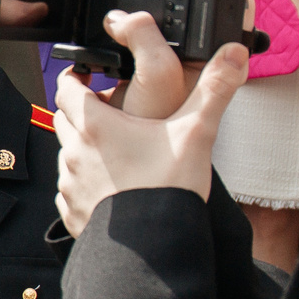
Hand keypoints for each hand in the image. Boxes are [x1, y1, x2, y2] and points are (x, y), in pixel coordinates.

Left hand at [52, 11, 249, 235]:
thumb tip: (234, 53)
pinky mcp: (72, 211)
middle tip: (104, 109)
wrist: (153, 245)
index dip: (74, 77)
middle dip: (80, 111)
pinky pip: (71, 189)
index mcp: (95, 126)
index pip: (66, 88)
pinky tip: (110, 187)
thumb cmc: (168, 187)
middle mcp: (74, 152)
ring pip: (68, 155)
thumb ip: (214, 89)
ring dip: (84, 148)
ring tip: (114, 151)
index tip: (84, 74)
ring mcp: (70, 184)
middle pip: (64, 119)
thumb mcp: (197, 131)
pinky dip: (85, 182)